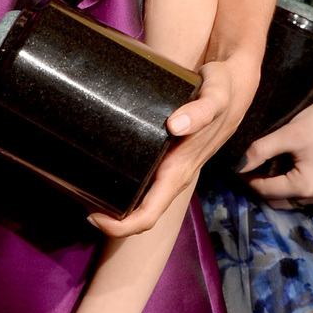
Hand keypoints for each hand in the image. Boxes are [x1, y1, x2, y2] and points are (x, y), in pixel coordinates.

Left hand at [88, 54, 254, 237]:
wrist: (235, 86)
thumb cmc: (224, 91)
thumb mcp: (215, 96)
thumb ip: (200, 111)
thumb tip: (176, 125)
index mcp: (180, 171)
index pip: (149, 215)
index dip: (120, 226)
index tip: (93, 216)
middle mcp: (174, 175)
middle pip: (139, 213)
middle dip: (109, 218)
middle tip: (77, 200)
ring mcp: (170, 169)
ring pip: (140, 200)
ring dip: (113, 204)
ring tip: (82, 190)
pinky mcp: (165, 157)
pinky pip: (141, 182)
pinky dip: (120, 185)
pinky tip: (103, 170)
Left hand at [244, 95, 312, 209]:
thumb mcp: (289, 134)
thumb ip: (261, 151)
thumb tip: (239, 165)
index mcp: (306, 187)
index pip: (266, 191)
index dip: (248, 180)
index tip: (236, 169)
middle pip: (280, 200)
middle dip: (263, 187)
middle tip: (252, 168)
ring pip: (294, 198)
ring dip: (279, 187)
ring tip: (269, 166)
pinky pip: (308, 192)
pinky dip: (295, 184)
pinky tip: (289, 166)